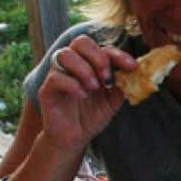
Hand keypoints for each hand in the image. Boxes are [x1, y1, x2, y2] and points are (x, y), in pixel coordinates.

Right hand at [37, 35, 136, 150]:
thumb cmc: (91, 117)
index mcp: (89, 64)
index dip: (118, 54)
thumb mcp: (112, 101)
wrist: (73, 139)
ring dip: (84, 69)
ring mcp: (58, 75)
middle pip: (80, 41)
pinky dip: (72, 84)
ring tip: (94, 87)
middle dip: (98, 57)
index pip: (102, 48)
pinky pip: (55, 77)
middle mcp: (72, 65)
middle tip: (107, 78)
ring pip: (64, 54)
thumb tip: (134, 73)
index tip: (131, 66)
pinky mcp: (46, 90)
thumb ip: (121, 86)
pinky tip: (83, 95)